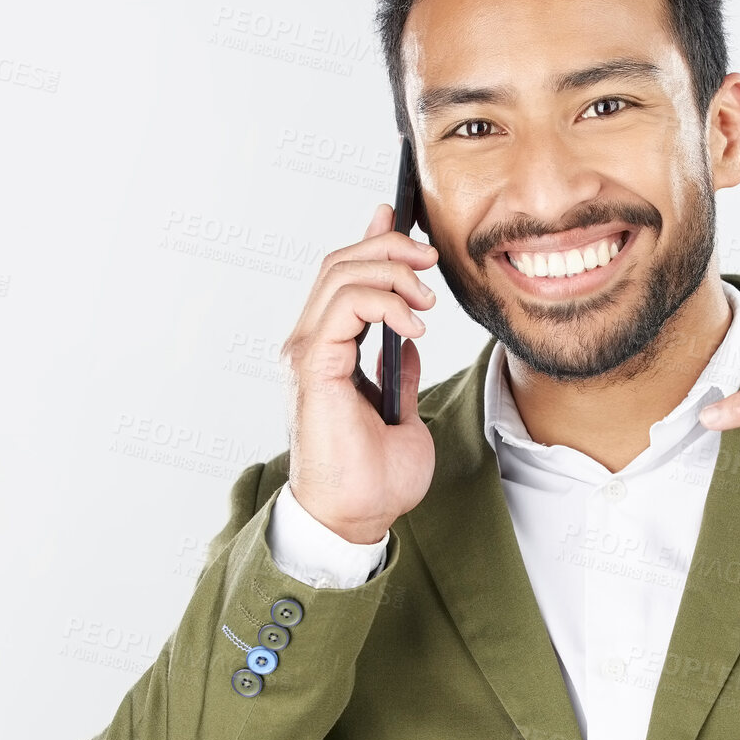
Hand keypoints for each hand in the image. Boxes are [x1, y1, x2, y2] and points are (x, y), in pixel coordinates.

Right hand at [281, 202, 440, 542]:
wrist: (357, 517)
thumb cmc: (374, 477)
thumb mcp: (400, 410)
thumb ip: (396, 370)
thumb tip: (406, 337)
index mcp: (327, 351)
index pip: (343, 277)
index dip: (372, 241)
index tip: (404, 223)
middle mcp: (310, 344)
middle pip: (341, 263)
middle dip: (390, 247)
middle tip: (431, 257)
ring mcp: (308, 352)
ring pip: (341, 274)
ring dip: (392, 270)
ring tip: (427, 297)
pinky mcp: (314, 364)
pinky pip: (346, 305)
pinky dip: (385, 300)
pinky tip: (414, 323)